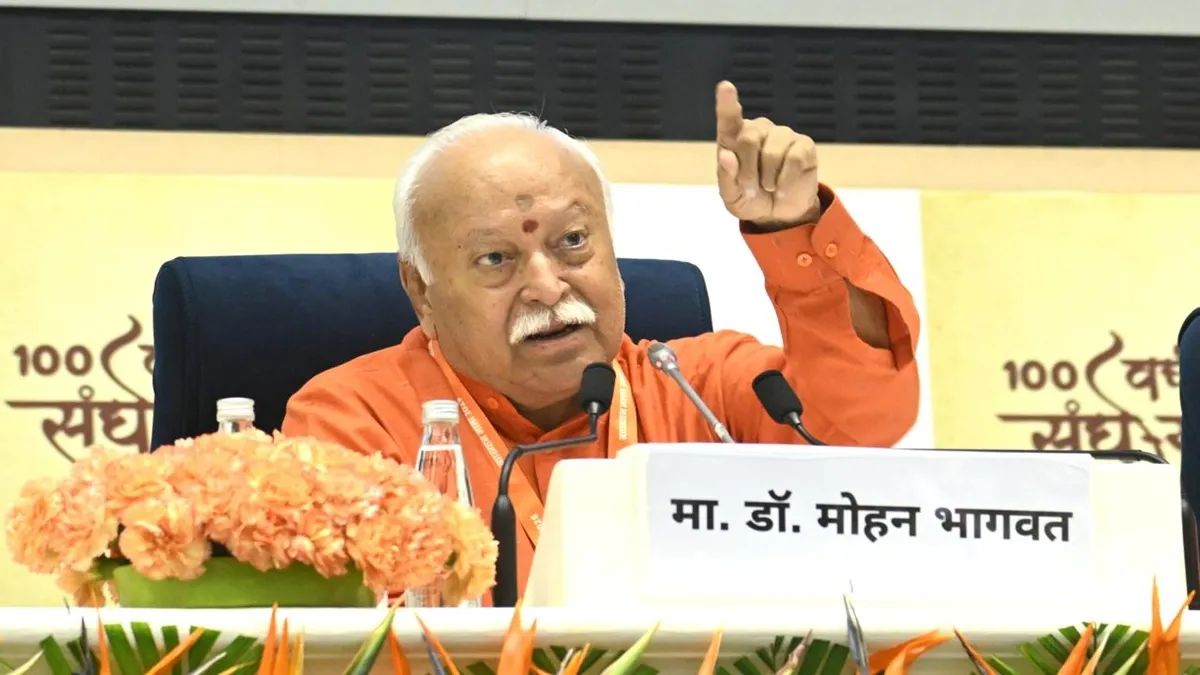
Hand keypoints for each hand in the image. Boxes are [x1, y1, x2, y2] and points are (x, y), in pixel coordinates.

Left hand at [715, 81, 820, 226]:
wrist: (779, 214)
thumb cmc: (750, 198)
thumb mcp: (732, 196)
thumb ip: (726, 178)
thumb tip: (727, 156)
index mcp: (734, 138)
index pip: (729, 116)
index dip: (727, 102)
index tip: (726, 87)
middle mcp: (758, 129)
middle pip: (749, 138)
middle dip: (747, 170)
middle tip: (749, 187)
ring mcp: (782, 134)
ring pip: (772, 152)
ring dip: (768, 178)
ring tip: (768, 188)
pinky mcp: (803, 144)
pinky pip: (794, 159)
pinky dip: (786, 180)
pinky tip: (783, 188)